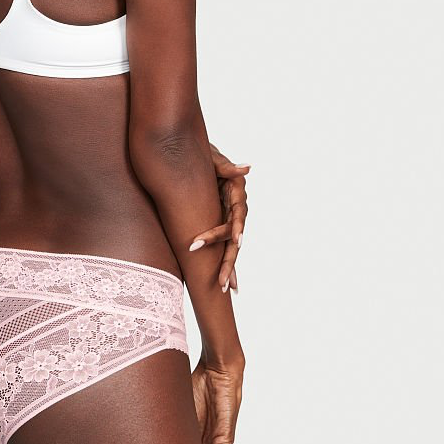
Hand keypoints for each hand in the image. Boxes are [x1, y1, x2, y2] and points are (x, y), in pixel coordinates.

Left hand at [190, 144, 249, 291]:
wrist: (197, 157)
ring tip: (224, 288)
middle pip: (235, 239)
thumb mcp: (213, 158)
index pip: (237, 216)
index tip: (235, 241)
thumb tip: (247, 168)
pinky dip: (227, 263)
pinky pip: (224, 245)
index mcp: (237, 193)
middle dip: (229, 261)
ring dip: (228, 267)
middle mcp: (237, 208)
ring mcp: (230, 216)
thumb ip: (227, 166)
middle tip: (221, 282)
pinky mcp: (222, 221)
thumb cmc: (204, 155)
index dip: (235, 229)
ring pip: (231, 246)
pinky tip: (230, 284)